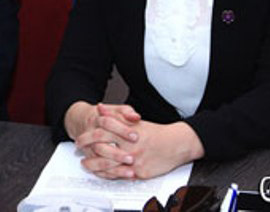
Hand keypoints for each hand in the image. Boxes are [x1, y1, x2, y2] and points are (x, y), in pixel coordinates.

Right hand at [65, 102, 140, 178]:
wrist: (85, 121)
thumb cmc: (107, 116)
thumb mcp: (118, 110)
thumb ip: (127, 113)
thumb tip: (136, 117)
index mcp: (98, 120)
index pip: (108, 124)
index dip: (122, 130)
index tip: (135, 137)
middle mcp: (90, 135)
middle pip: (100, 146)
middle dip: (116, 153)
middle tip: (132, 158)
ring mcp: (88, 149)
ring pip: (98, 161)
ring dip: (114, 168)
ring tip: (130, 172)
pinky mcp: (89, 160)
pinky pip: (98, 171)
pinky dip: (111, 175)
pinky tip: (123, 176)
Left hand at [80, 120, 204, 179]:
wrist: (176, 145)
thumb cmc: (157, 134)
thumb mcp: (137, 122)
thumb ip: (117, 115)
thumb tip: (101, 108)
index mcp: (130, 130)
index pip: (105, 129)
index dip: (90, 132)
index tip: (81, 134)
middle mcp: (131, 144)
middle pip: (102, 146)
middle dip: (87, 146)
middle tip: (78, 146)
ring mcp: (134, 159)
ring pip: (108, 163)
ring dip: (93, 163)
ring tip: (85, 162)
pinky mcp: (139, 172)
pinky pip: (118, 176)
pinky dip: (106, 174)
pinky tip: (100, 172)